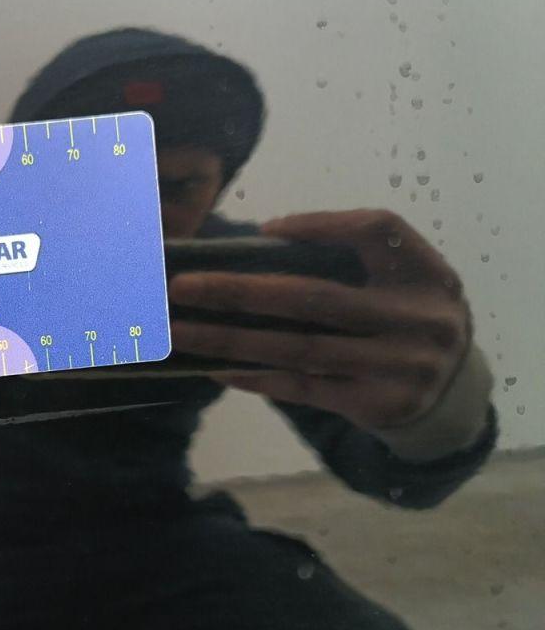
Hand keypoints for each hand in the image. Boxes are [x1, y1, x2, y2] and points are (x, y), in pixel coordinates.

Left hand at [168, 210, 470, 430]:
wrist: (451, 394)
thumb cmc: (405, 320)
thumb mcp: (405, 281)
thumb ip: (354, 259)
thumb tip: (258, 245)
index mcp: (425, 273)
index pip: (377, 230)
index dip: (322, 224)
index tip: (265, 231)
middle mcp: (416, 319)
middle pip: (314, 297)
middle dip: (239, 291)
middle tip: (181, 287)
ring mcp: (396, 366)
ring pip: (297, 349)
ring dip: (229, 340)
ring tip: (179, 331)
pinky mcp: (375, 405)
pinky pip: (301, 387)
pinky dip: (255, 375)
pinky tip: (214, 366)